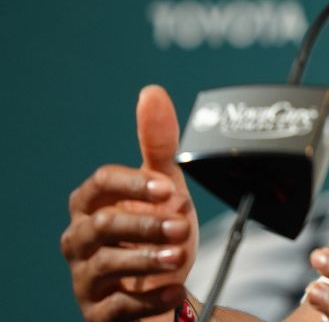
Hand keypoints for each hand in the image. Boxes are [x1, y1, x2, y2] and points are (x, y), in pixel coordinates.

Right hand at [62, 85, 199, 321]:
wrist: (166, 290)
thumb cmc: (158, 232)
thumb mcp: (165, 188)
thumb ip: (158, 144)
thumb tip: (151, 93)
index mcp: (93, 205)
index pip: (99, 184)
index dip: (132, 184)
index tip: (169, 189)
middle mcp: (81, 241)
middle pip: (100, 226)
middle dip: (144, 224)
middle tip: (183, 225)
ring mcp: (86, 279)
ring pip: (104, 266)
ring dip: (145, 258)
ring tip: (179, 256)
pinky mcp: (99, 313)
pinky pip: (115, 307)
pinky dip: (146, 298)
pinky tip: (173, 289)